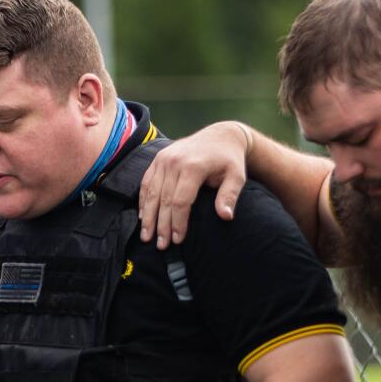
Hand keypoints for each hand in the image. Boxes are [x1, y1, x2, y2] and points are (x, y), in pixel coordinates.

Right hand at [136, 121, 250, 248]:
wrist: (220, 136)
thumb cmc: (229, 160)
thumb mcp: (237, 176)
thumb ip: (230, 196)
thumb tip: (226, 216)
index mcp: (193, 166)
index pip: (180, 201)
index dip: (178, 222)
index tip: (178, 240)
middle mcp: (174, 162)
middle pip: (163, 200)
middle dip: (161, 225)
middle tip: (161, 245)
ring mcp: (163, 159)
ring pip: (151, 193)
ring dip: (148, 217)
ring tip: (147, 236)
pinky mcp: (158, 158)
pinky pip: (146, 182)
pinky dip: (144, 201)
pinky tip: (143, 217)